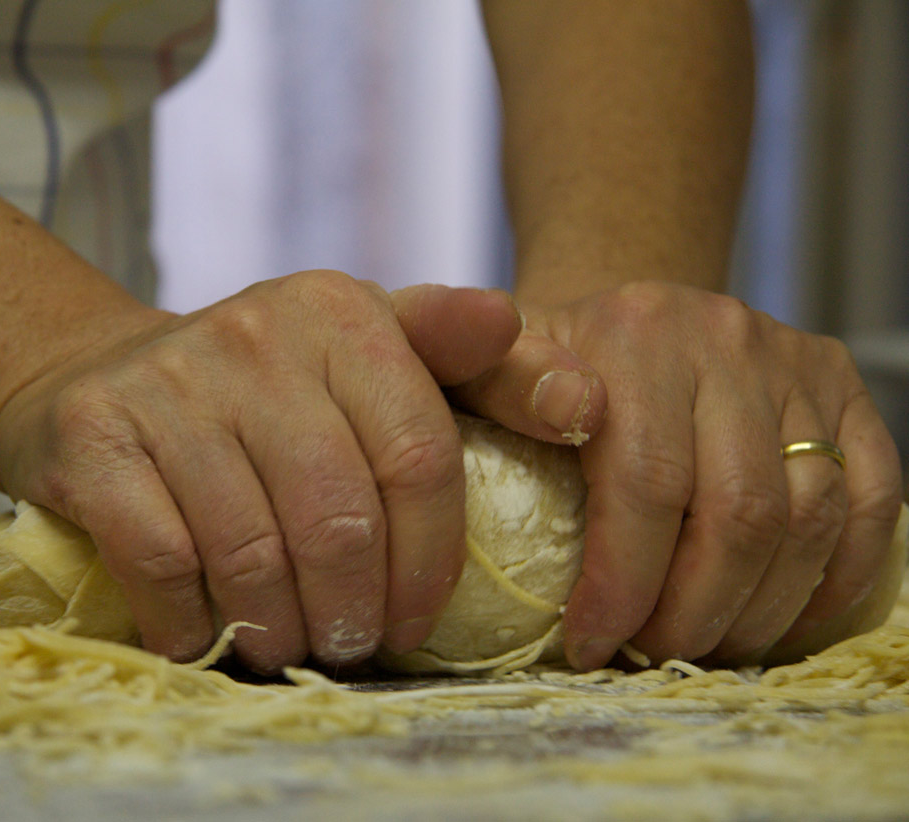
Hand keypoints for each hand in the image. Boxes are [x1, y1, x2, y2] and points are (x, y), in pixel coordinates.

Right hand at [0, 271, 521, 672]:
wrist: (101, 380)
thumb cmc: (268, 389)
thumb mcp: (374, 357)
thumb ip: (481, 373)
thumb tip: (586, 399)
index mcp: (345, 312)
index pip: (420, 456)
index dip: (431, 561)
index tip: (420, 620)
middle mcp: (258, 333)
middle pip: (339, 518)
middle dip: (356, 610)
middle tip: (354, 643)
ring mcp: (170, 383)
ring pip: (253, 551)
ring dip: (280, 627)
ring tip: (291, 647)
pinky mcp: (96, 436)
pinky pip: (165, 561)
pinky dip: (194, 621)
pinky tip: (207, 634)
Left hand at [451, 280, 902, 667]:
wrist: (629, 318)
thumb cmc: (550, 367)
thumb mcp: (488, 363)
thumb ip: (490, 387)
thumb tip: (544, 419)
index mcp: (633, 334)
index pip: (646, 481)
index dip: (624, 583)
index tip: (592, 643)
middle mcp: (723, 339)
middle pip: (739, 513)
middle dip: (695, 611)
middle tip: (654, 652)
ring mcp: (792, 362)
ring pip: (809, 515)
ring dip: (760, 607)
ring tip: (705, 643)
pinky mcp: (841, 385)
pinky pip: (873, 497)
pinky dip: (837, 576)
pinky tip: (783, 615)